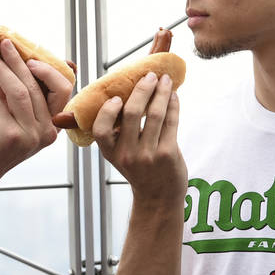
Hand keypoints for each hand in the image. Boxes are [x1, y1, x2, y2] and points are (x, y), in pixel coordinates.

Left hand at [0, 39, 72, 186]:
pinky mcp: (9, 137)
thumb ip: (12, 91)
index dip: (48, 70)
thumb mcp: (6, 112)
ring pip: (19, 91)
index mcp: (51, 126)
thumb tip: (10, 57)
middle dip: (17, 61)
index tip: (28, 56)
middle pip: (35, 86)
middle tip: (2, 45)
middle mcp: (45, 133)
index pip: (62, 90)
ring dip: (1, 69)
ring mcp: (29, 136)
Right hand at [92, 72, 186, 204]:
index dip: (107, 111)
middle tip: (150, 76)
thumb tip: (130, 93)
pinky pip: (171, 122)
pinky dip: (172, 104)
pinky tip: (173, 95)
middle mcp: (127, 154)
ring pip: (155, 114)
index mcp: (111, 153)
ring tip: (165, 80)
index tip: (117, 98)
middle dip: (142, 89)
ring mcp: (148, 155)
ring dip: (161, 92)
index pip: (101, 130)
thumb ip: (120, 132)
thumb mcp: (121, 156)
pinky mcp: (168, 153)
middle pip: (132, 113)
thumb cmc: (140, 171)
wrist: (158, 198)